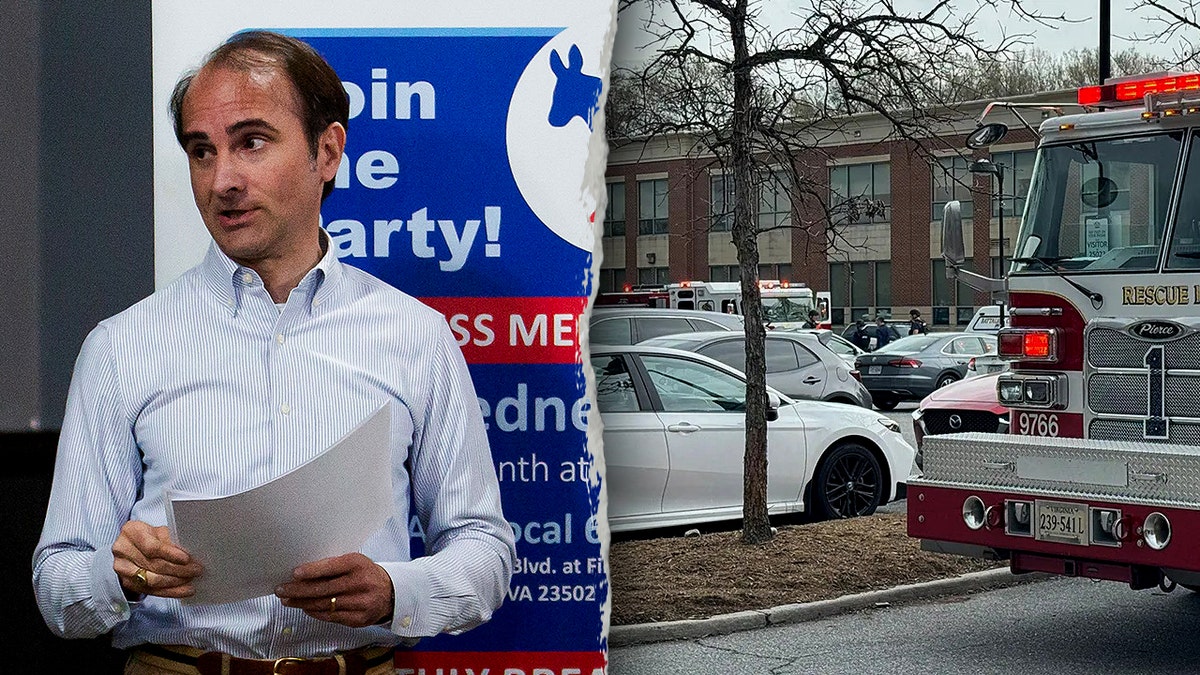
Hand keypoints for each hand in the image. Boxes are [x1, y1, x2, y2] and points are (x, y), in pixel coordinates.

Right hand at [112, 521, 202, 598]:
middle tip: (196, 570)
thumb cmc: (151, 536)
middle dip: (178, 569)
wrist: (133, 546)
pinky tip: (184, 590)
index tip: (187, 559)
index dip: (170, 554)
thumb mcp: (159, 532)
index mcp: (131, 531)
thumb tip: (190, 554)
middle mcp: (122, 549)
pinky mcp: (127, 583)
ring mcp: (122, 568)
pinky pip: (151, 591)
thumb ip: (171, 540)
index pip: (152, 547)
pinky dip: (171, 591)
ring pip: (152, 580)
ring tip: (191, 579)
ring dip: (176, 581)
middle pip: (153, 564)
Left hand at [275, 553, 394, 627]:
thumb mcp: (354, 562)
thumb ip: (332, 565)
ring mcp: (360, 603)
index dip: (312, 571)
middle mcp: (360, 583)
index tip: (294, 574)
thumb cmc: (365, 574)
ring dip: (302, 603)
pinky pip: (331, 617)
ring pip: (324, 605)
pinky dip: (315, 612)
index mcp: (358, 564)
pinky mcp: (358, 619)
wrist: (390, 593)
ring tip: (288, 600)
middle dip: (299, 590)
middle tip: (282, 590)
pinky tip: (305, 608)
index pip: (331, 567)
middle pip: (323, 589)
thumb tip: (302, 573)